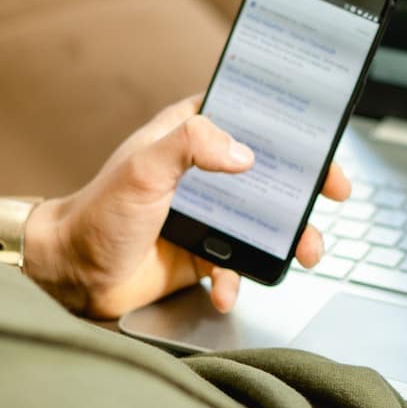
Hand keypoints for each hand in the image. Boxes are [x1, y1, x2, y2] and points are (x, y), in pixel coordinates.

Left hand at [24, 95, 349, 317]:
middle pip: (272, 172)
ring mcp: (207, 215)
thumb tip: (244, 153)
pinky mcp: (202, 254)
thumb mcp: (143, 169)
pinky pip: (237, 266)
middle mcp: (204, 174)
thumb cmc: (97, 213)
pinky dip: (239, 280)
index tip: (321, 139)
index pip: (250, 118)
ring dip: (290, 240)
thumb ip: (191, 147)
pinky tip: (226, 289)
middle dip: (308, 187)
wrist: (72, 274)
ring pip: (265, 223)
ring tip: (304, 255)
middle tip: (334, 195)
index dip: (290, 126)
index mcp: (189, 137)